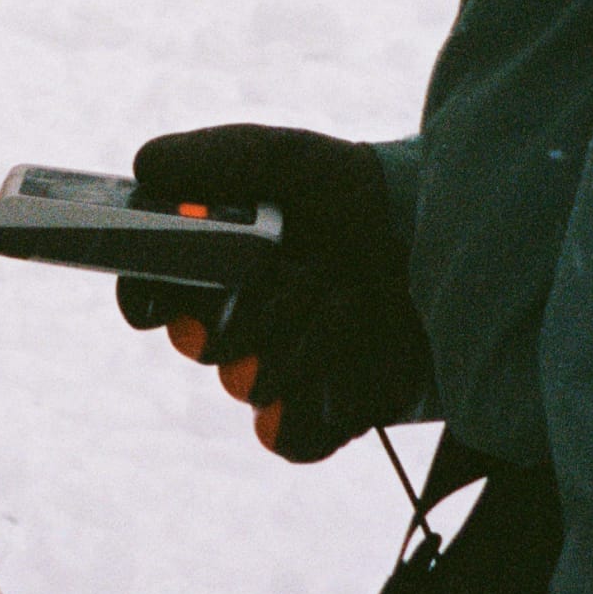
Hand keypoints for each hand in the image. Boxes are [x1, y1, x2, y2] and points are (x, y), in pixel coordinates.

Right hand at [118, 125, 434, 461]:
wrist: (447, 240)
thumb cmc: (364, 195)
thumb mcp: (291, 158)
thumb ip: (216, 156)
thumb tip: (145, 168)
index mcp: (216, 261)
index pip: (151, 294)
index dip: (148, 299)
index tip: (160, 298)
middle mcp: (240, 318)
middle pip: (199, 344)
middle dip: (249, 311)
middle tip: (300, 276)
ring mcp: (281, 368)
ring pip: (248, 385)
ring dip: (301, 343)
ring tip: (352, 304)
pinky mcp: (325, 412)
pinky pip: (287, 437)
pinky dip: (314, 408)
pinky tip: (349, 367)